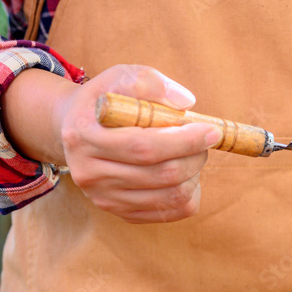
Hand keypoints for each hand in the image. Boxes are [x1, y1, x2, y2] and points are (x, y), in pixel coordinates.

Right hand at [3, 65, 220, 222]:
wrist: (79, 129)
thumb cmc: (109, 100)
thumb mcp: (121, 77)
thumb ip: (150, 82)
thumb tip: (185, 102)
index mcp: (85, 136)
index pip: (144, 147)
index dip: (185, 141)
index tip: (212, 131)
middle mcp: (89, 173)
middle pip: (162, 174)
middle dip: (195, 157)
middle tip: (205, 141)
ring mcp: (104, 198)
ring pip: (171, 196)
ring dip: (194, 175)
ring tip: (192, 155)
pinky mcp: (121, 213)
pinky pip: (171, 212)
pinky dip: (190, 194)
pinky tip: (185, 175)